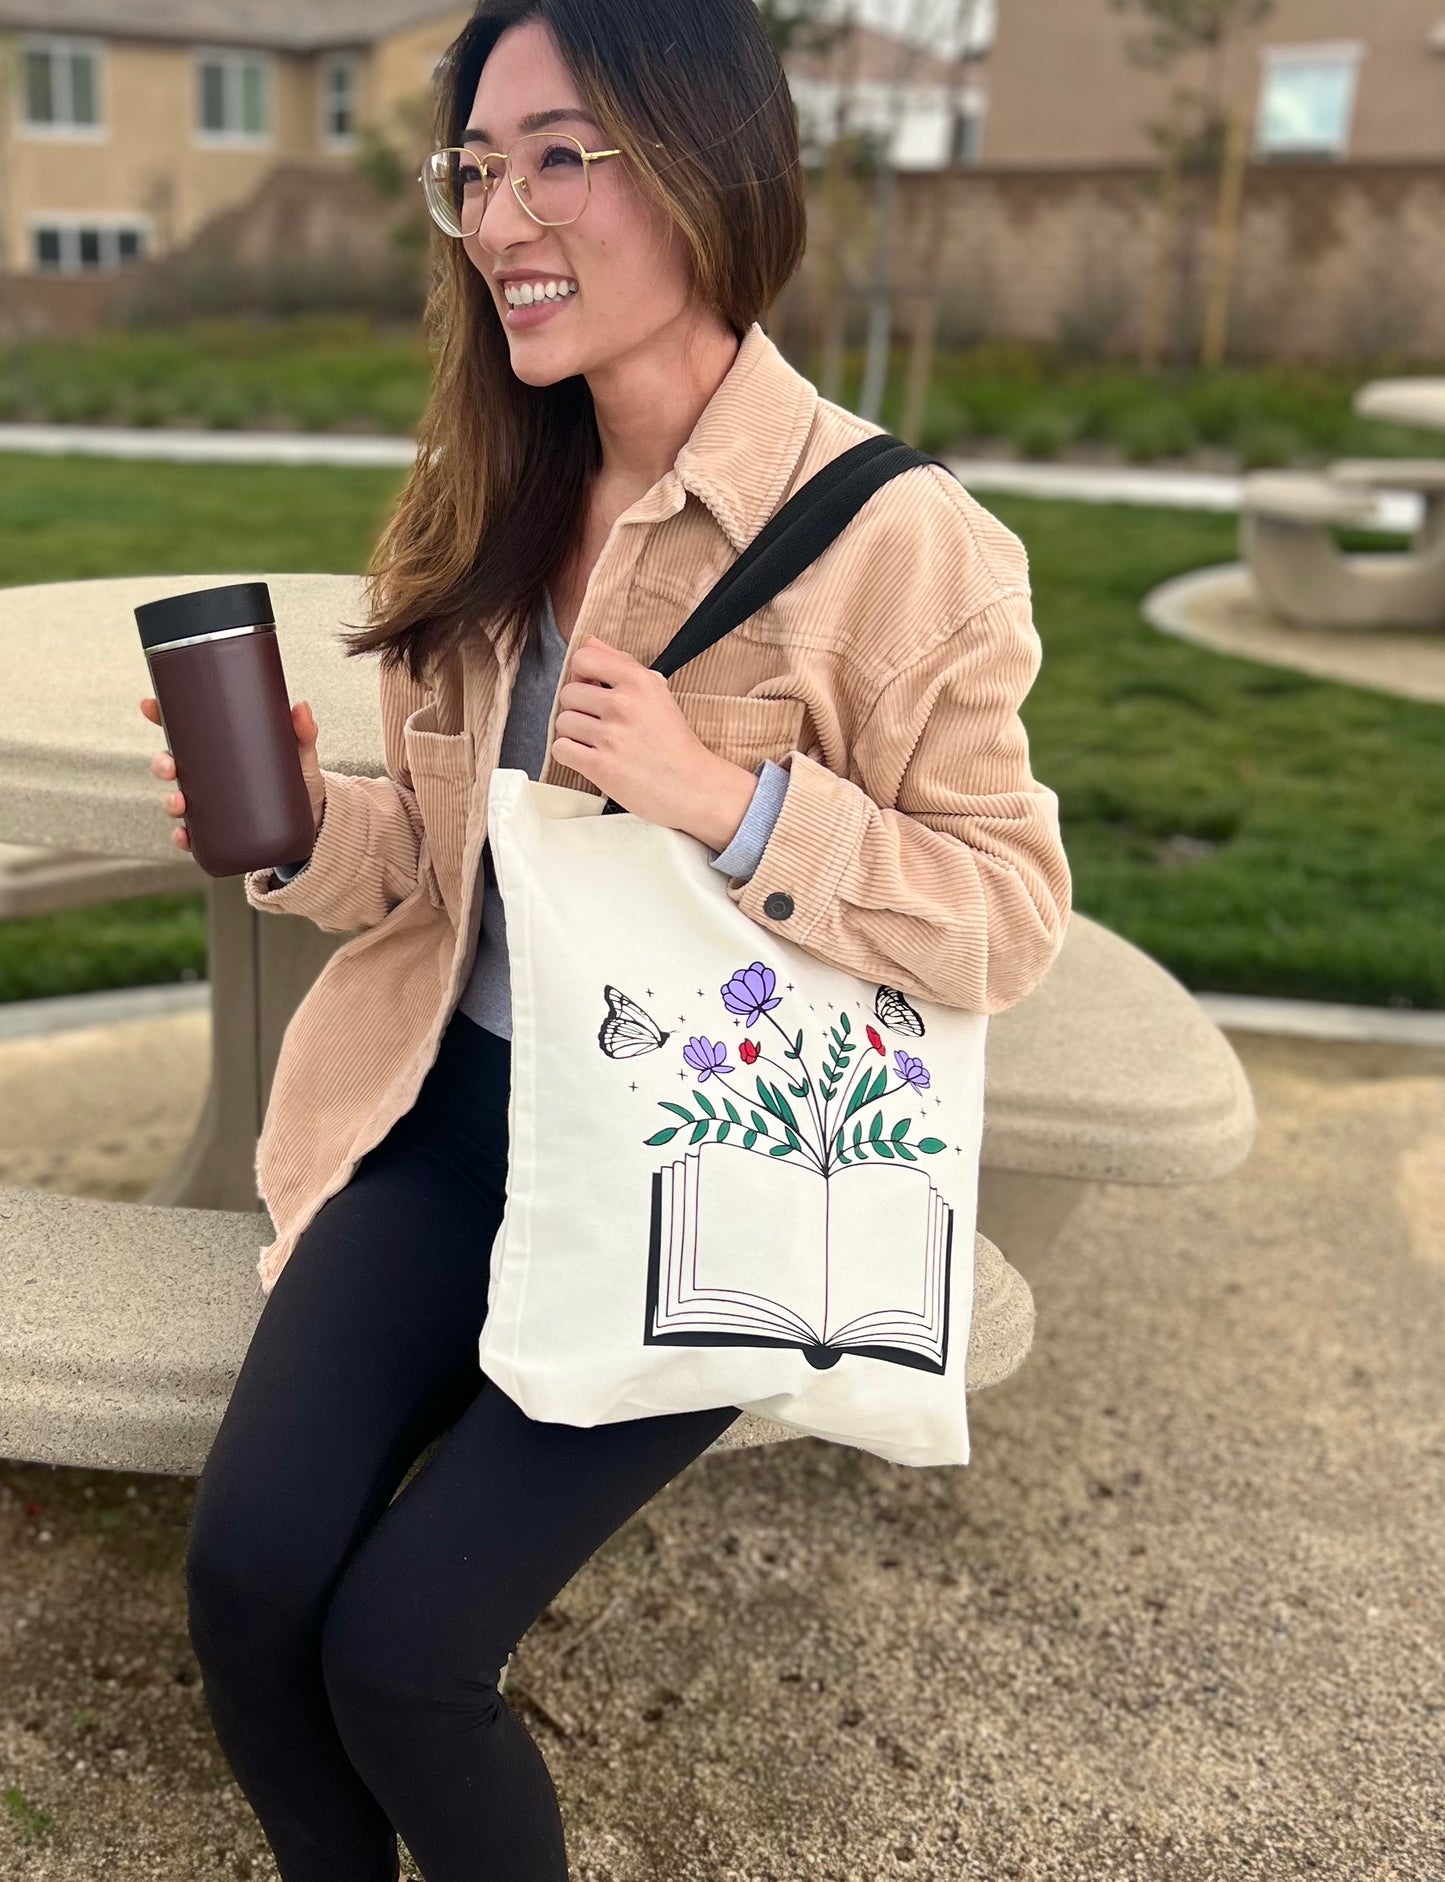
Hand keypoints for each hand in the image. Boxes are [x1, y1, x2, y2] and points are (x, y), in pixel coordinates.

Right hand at [140, 695, 325, 853]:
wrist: (314, 824)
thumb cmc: (299, 782)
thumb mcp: (300, 756)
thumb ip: (302, 733)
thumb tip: (301, 708)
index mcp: (220, 751)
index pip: (183, 731)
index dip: (162, 717)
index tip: (149, 706)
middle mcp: (208, 778)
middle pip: (172, 766)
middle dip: (161, 764)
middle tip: (169, 764)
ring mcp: (211, 806)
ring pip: (177, 801)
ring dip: (168, 800)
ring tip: (178, 800)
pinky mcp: (218, 834)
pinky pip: (193, 836)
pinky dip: (183, 837)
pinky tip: (183, 836)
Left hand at [551, 638, 757, 847]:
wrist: (692, 787)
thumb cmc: (673, 741)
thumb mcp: (655, 692)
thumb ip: (620, 663)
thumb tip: (589, 642)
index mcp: (638, 681)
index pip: (583, 659)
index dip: (583, 676)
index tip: (595, 690)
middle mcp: (624, 704)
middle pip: (568, 693)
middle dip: (579, 709)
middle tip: (601, 724)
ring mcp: (612, 736)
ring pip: (562, 722)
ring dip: (574, 734)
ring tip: (598, 744)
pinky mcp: (601, 767)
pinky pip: (561, 749)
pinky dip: (571, 755)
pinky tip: (591, 758)